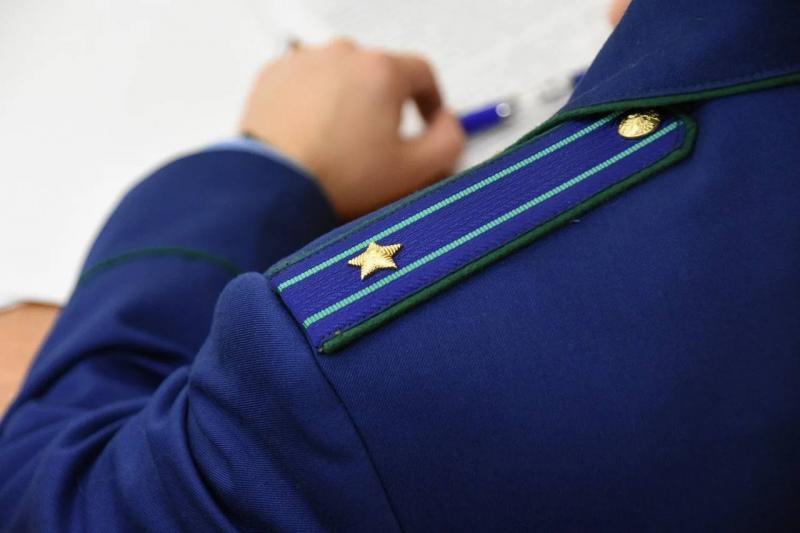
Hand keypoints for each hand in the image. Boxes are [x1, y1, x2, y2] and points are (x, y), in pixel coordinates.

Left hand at [240, 39, 464, 219]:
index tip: (426, 120)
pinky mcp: (273, 76)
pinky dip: (312, 103)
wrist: (273, 187)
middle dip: (385, 105)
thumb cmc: (337, 178)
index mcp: (382, 71)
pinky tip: (312, 136)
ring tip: (341, 144)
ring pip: (341, 78)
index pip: (423, 73)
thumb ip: (449, 141)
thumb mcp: (414, 170)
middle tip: (379, 144)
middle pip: (379, 75)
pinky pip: (305, 84)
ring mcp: (304, 62)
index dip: (431, 100)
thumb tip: (449, 124)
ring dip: (348, 102)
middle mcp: (343, 55)